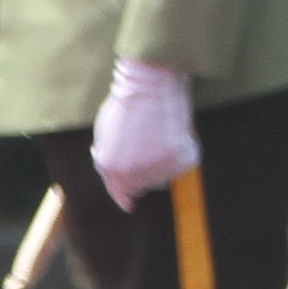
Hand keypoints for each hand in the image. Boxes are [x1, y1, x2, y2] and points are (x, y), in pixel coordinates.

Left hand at [88, 58, 198, 211]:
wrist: (150, 84)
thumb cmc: (126, 104)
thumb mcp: (105, 135)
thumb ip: (106, 160)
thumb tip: (116, 181)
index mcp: (111, 167)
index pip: (119, 190)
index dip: (123, 196)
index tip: (130, 204)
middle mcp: (134, 173)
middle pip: (143, 185)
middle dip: (143, 171)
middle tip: (148, 147)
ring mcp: (159, 168)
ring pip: (164, 176)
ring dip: (162, 163)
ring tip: (159, 136)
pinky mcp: (182, 160)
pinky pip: (183, 165)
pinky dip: (182, 153)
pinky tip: (174, 134)